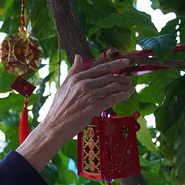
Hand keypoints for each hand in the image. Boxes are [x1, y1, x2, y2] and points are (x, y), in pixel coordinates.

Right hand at [17, 55, 134, 171]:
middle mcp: (84, 84)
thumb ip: (73, 72)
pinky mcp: (94, 107)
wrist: (54, 127)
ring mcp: (89, 95)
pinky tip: (127, 95)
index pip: (100, 68)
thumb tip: (78, 57)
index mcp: (77, 78)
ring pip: (113, 87)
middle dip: (122, 78)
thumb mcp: (63, 87)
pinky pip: (113, 98)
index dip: (115, 64)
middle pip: (109, 77)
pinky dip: (122, 96)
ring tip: (130, 89)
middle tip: (129, 80)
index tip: (125, 61)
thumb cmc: (58, 109)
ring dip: (124, 88)